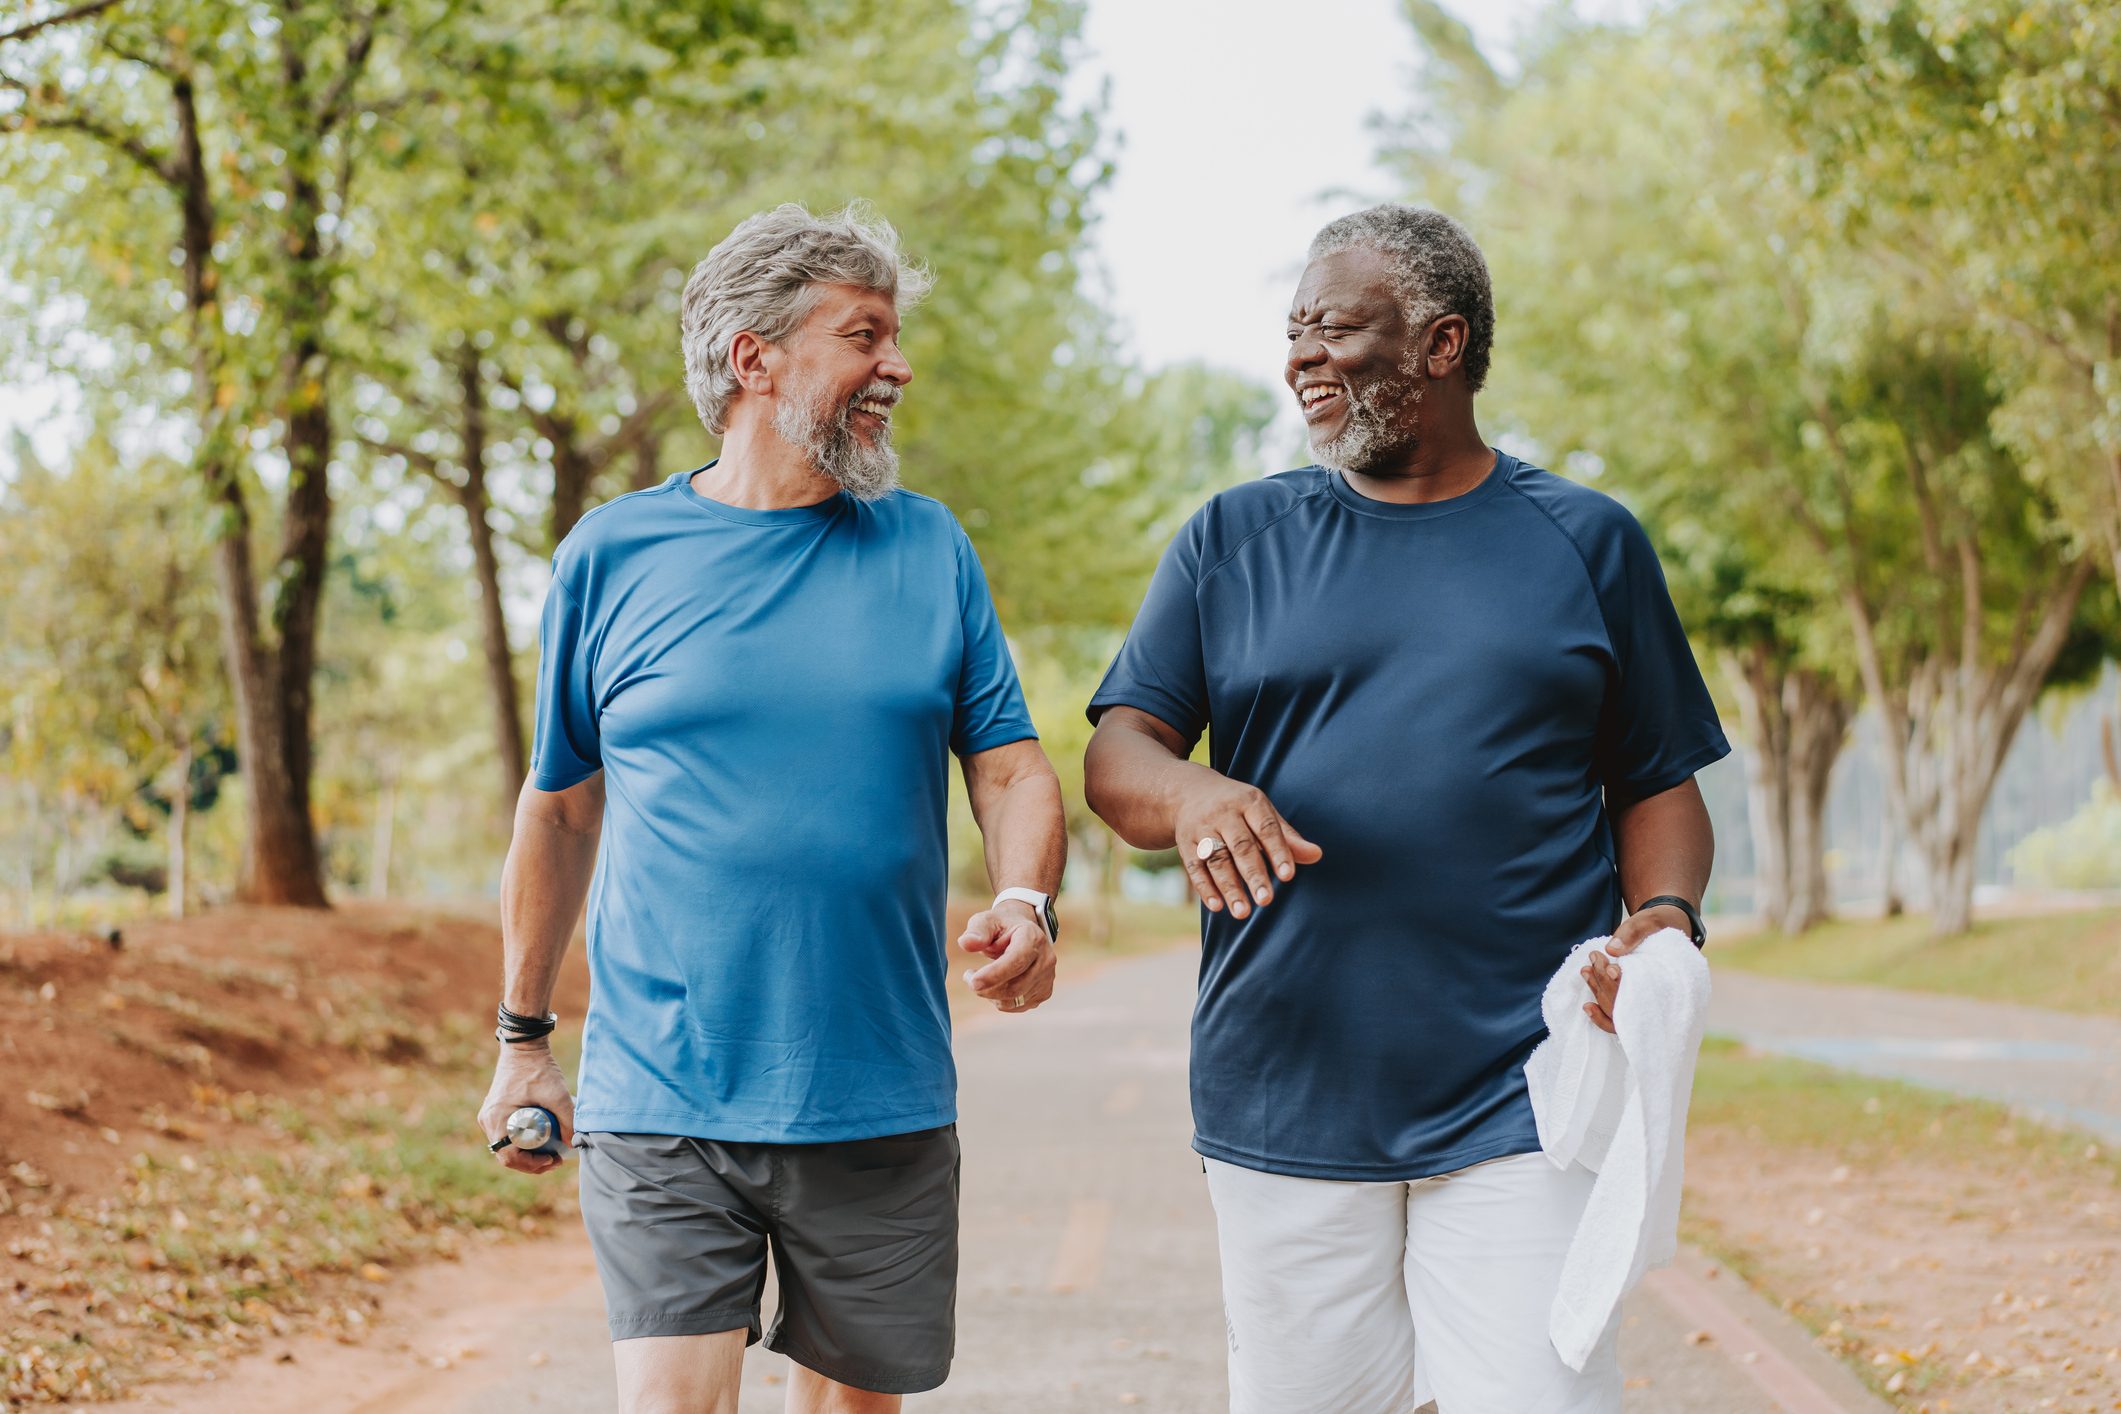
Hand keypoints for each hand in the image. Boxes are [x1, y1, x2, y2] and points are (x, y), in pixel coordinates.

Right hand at [477, 1040, 575, 1174]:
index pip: (508, 1157)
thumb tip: (573, 1144)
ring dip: (526, 1154)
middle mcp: (487, 1120)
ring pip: (506, 1147)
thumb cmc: (538, 1068)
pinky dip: (521, 1142)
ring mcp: (489, 1116)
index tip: (553, 1159)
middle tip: (555, 1160)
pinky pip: (506, 1135)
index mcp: (496, 1119)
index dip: (531, 1164)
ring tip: (550, 1154)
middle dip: (531, 1163)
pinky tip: (539, 1142)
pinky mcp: (495, 1111)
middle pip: (506, 1155)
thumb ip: (568, 1119)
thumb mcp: (558, 1094)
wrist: (524, 1045)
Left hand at [958, 903, 1056, 1014]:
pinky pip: (1016, 1006)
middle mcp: (1045, 959)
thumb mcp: (987, 921)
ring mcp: (1047, 978)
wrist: (1023, 932)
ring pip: (1014, 1000)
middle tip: (969, 977)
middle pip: (1015, 987)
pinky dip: (1000, 999)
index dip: (994, 974)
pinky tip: (995, 984)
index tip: (972, 981)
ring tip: (980, 977)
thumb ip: (977, 931)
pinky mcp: (1044, 992)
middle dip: (986, 988)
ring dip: (990, 994)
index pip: (1017, 961)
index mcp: (1033, 938)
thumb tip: (966, 943)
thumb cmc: (1002, 926)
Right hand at [1173, 775, 1322, 919]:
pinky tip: (1217, 906)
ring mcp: (1201, 828)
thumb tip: (1317, 855)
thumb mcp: (1263, 813)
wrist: (1189, 792)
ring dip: (1229, 887)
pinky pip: (1194, 867)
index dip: (1278, 851)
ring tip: (1243, 912)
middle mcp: (1224, 813)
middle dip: (1254, 874)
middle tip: (1266, 901)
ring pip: (1216, 860)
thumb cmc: (1238, 808)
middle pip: (1240, 846)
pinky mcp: (1185, 843)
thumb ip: (1288, 837)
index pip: (1266, 828)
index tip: (1288, 876)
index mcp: (1249, 802)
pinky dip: (1205, 888)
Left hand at [1580, 904, 1692, 1033]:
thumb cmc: (1661, 924)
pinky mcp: (1634, 1003)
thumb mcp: (1649, 921)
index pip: (1642, 994)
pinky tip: (1587, 1006)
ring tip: (1586, 971)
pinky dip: (1601, 1017)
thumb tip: (1611, 950)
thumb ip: (1633, 933)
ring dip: (1599, 992)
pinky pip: (1618, 1021)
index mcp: (1668, 981)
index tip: (1611, 969)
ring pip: (1619, 1012)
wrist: (1669, 927)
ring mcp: (1645, 1003)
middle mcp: (1658, 998)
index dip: (1622, 985)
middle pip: (1626, 1004)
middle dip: (1605, 983)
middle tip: (1595, 958)